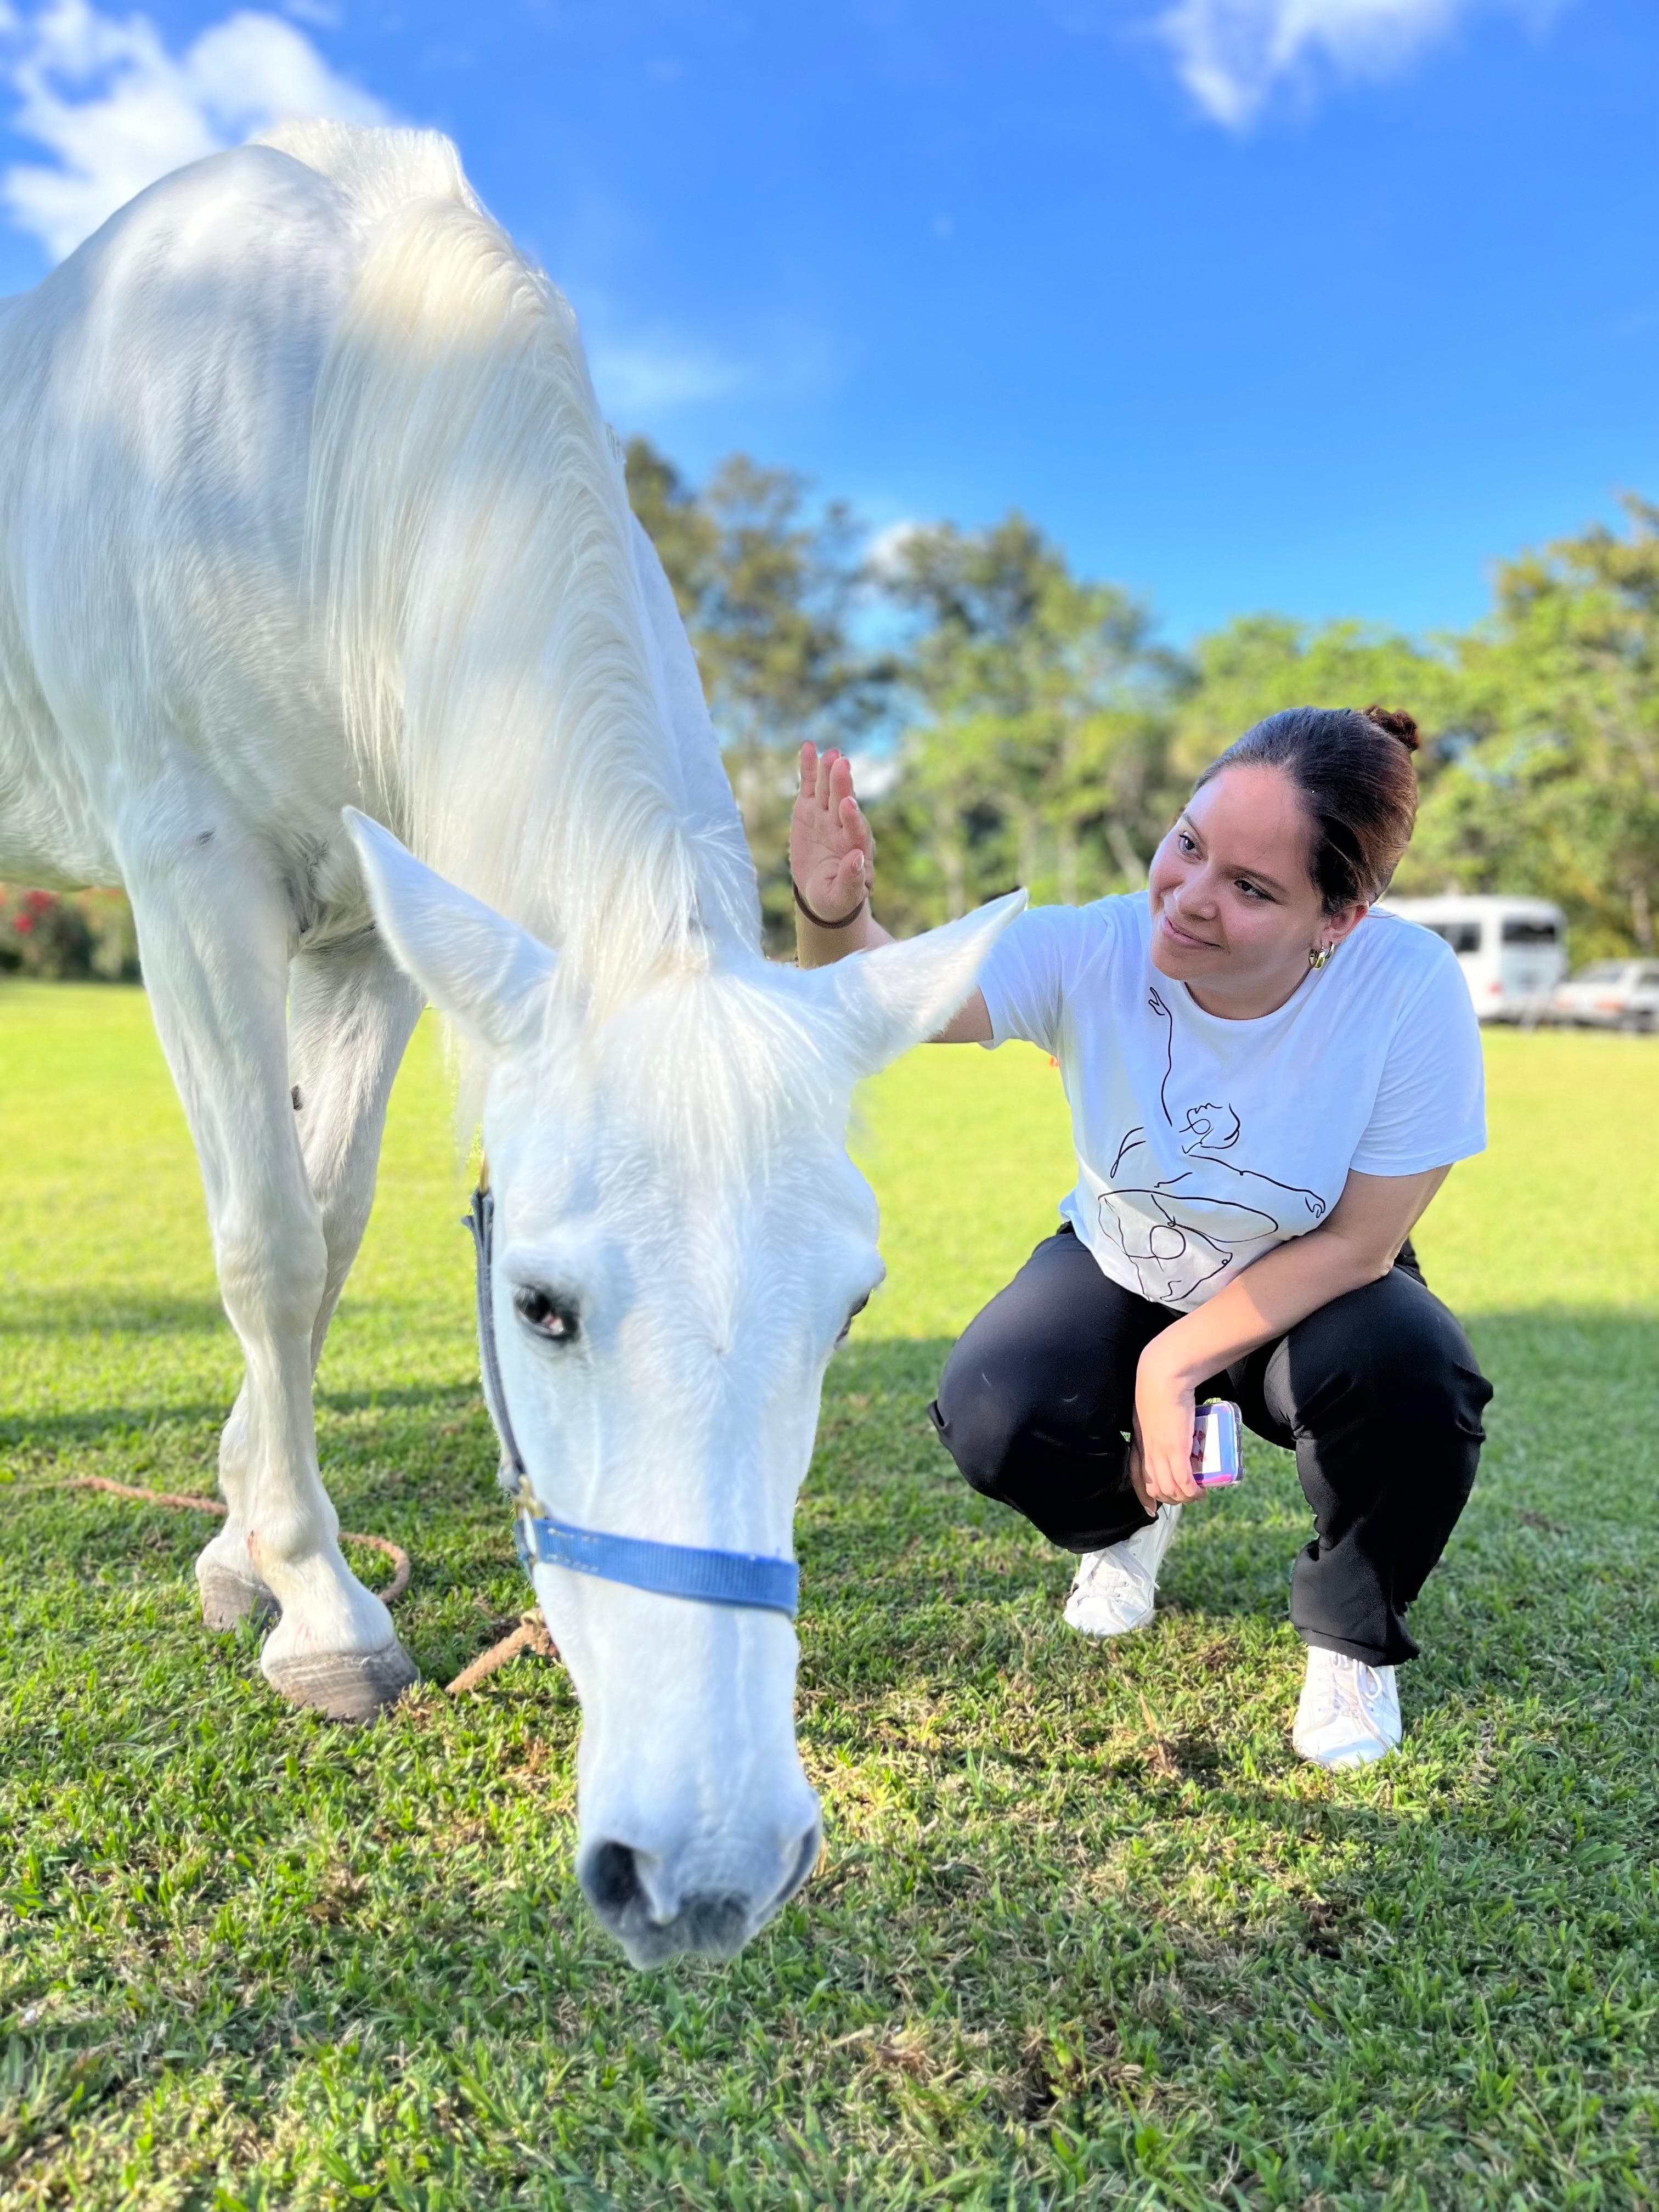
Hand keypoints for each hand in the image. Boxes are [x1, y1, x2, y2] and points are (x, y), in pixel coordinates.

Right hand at [791, 743, 873, 924]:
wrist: (823, 892)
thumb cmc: (836, 899)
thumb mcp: (842, 897)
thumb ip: (850, 880)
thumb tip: (856, 857)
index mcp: (855, 850)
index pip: (856, 831)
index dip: (852, 819)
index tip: (848, 805)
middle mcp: (844, 829)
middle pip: (843, 804)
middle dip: (843, 786)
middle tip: (842, 765)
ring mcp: (827, 817)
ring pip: (829, 791)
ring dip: (830, 772)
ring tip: (831, 754)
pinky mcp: (811, 810)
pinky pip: (811, 786)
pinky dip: (809, 768)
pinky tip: (808, 747)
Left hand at [1129, 1345, 1201, 1508]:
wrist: (1164, 1377)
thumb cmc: (1160, 1387)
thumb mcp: (1152, 1409)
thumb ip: (1156, 1419)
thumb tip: (1171, 1423)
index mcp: (1139, 1443)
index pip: (1136, 1477)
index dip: (1144, 1496)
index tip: (1151, 1508)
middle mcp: (1147, 1452)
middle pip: (1155, 1488)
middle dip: (1170, 1499)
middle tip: (1186, 1496)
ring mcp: (1160, 1452)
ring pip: (1170, 1489)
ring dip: (1184, 1498)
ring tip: (1197, 1494)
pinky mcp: (1176, 1450)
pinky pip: (1183, 1481)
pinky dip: (1192, 1492)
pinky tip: (1201, 1492)